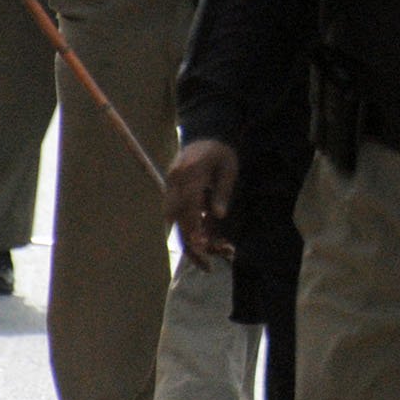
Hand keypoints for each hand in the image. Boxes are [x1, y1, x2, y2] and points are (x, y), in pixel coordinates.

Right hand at [165, 138, 239, 269]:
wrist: (206, 135)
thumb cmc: (220, 152)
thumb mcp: (229, 168)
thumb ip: (222, 191)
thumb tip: (218, 215)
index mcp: (189, 173)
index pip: (188, 204)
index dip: (194, 226)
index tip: (203, 246)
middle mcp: (174, 181)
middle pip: (176, 216)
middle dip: (188, 241)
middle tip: (205, 263)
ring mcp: (170, 187)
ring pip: (172, 220)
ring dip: (186, 239)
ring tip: (204, 259)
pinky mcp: (170, 193)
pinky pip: (174, 215)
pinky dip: (186, 230)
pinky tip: (201, 243)